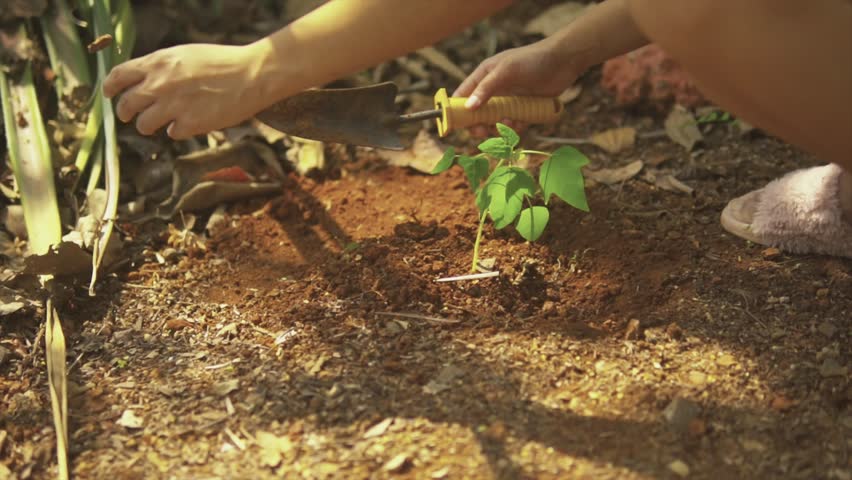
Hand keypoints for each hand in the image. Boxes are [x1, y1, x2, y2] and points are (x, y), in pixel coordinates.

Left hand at [103, 42, 273, 138]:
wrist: (251, 74)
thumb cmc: (223, 63)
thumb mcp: (184, 55)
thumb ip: (161, 67)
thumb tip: (143, 81)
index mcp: (158, 62)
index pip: (119, 76)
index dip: (110, 87)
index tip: (109, 94)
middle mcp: (161, 84)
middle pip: (127, 105)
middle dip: (126, 113)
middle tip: (130, 116)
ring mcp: (175, 105)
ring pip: (144, 125)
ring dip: (149, 126)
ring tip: (163, 123)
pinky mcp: (191, 124)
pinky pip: (172, 134)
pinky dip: (179, 130)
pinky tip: (191, 122)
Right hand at [453, 38, 581, 136]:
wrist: (564, 62)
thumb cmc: (532, 60)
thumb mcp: (506, 71)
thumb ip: (486, 89)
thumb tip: (468, 108)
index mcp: (484, 76)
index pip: (462, 96)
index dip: (457, 110)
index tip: (457, 125)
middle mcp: (493, 90)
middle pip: (477, 115)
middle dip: (480, 125)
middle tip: (485, 131)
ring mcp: (508, 101)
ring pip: (495, 123)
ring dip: (500, 127)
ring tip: (512, 121)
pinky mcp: (522, 109)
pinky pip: (513, 125)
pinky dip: (515, 127)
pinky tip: (522, 121)